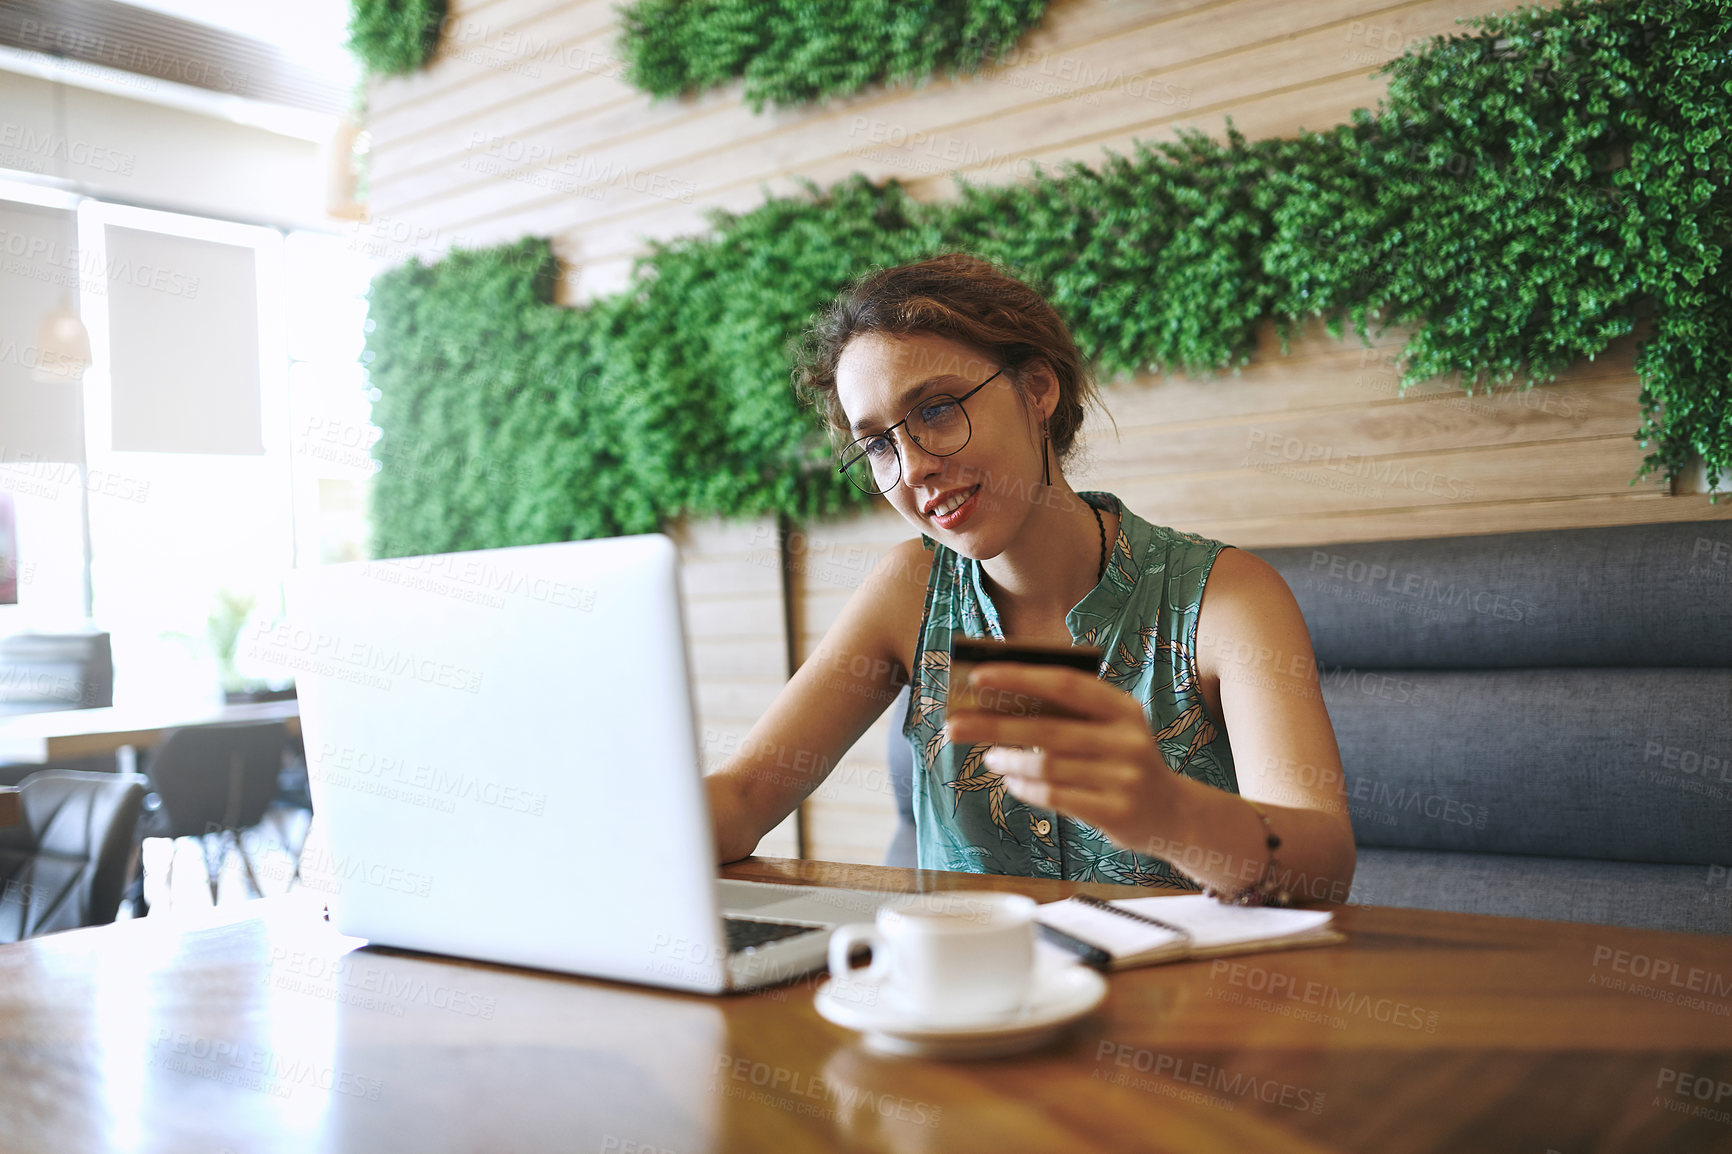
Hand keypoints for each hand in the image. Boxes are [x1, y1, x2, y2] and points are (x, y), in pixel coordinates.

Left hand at [941, 663, 1180, 851]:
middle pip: (1046, 729)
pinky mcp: (1115, 812)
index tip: (977, 675)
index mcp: (1123, 708)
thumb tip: (997, 701)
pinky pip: (1055, 796)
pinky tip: (1011, 781)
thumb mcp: (1110, 729)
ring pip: (1047, 766)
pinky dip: (1025, 787)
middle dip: (993, 725)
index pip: (1065, 684)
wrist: (1173, 813)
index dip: (1020, 677)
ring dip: (1008, 760)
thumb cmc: (1123, 761)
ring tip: (989, 756)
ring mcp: (1124, 778)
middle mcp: (1127, 740)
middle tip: (954, 725)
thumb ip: (1067, 714)